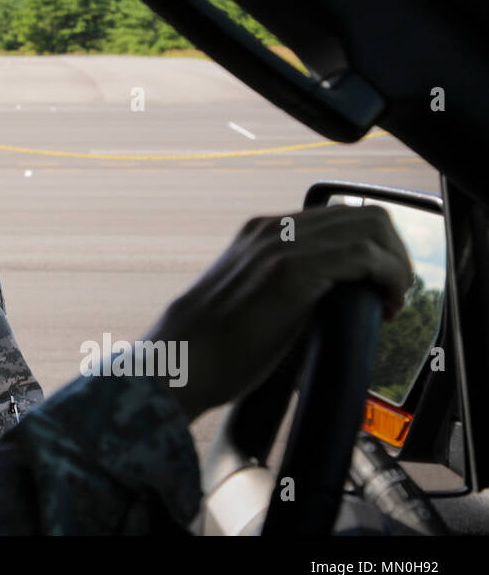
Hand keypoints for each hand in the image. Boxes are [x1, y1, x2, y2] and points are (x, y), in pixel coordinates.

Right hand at [146, 205, 414, 420]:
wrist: (180, 359)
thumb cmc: (213, 346)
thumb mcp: (250, 300)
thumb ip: (285, 286)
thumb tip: (328, 302)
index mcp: (261, 233)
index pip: (339, 219)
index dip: (372, 250)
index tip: (377, 289)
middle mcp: (272, 229)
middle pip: (363, 215)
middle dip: (392, 254)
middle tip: (390, 295)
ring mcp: (280, 245)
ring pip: (370, 227)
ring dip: (395, 265)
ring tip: (389, 301)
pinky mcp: (290, 270)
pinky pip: (364, 255)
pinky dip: (389, 276)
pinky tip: (383, 305)